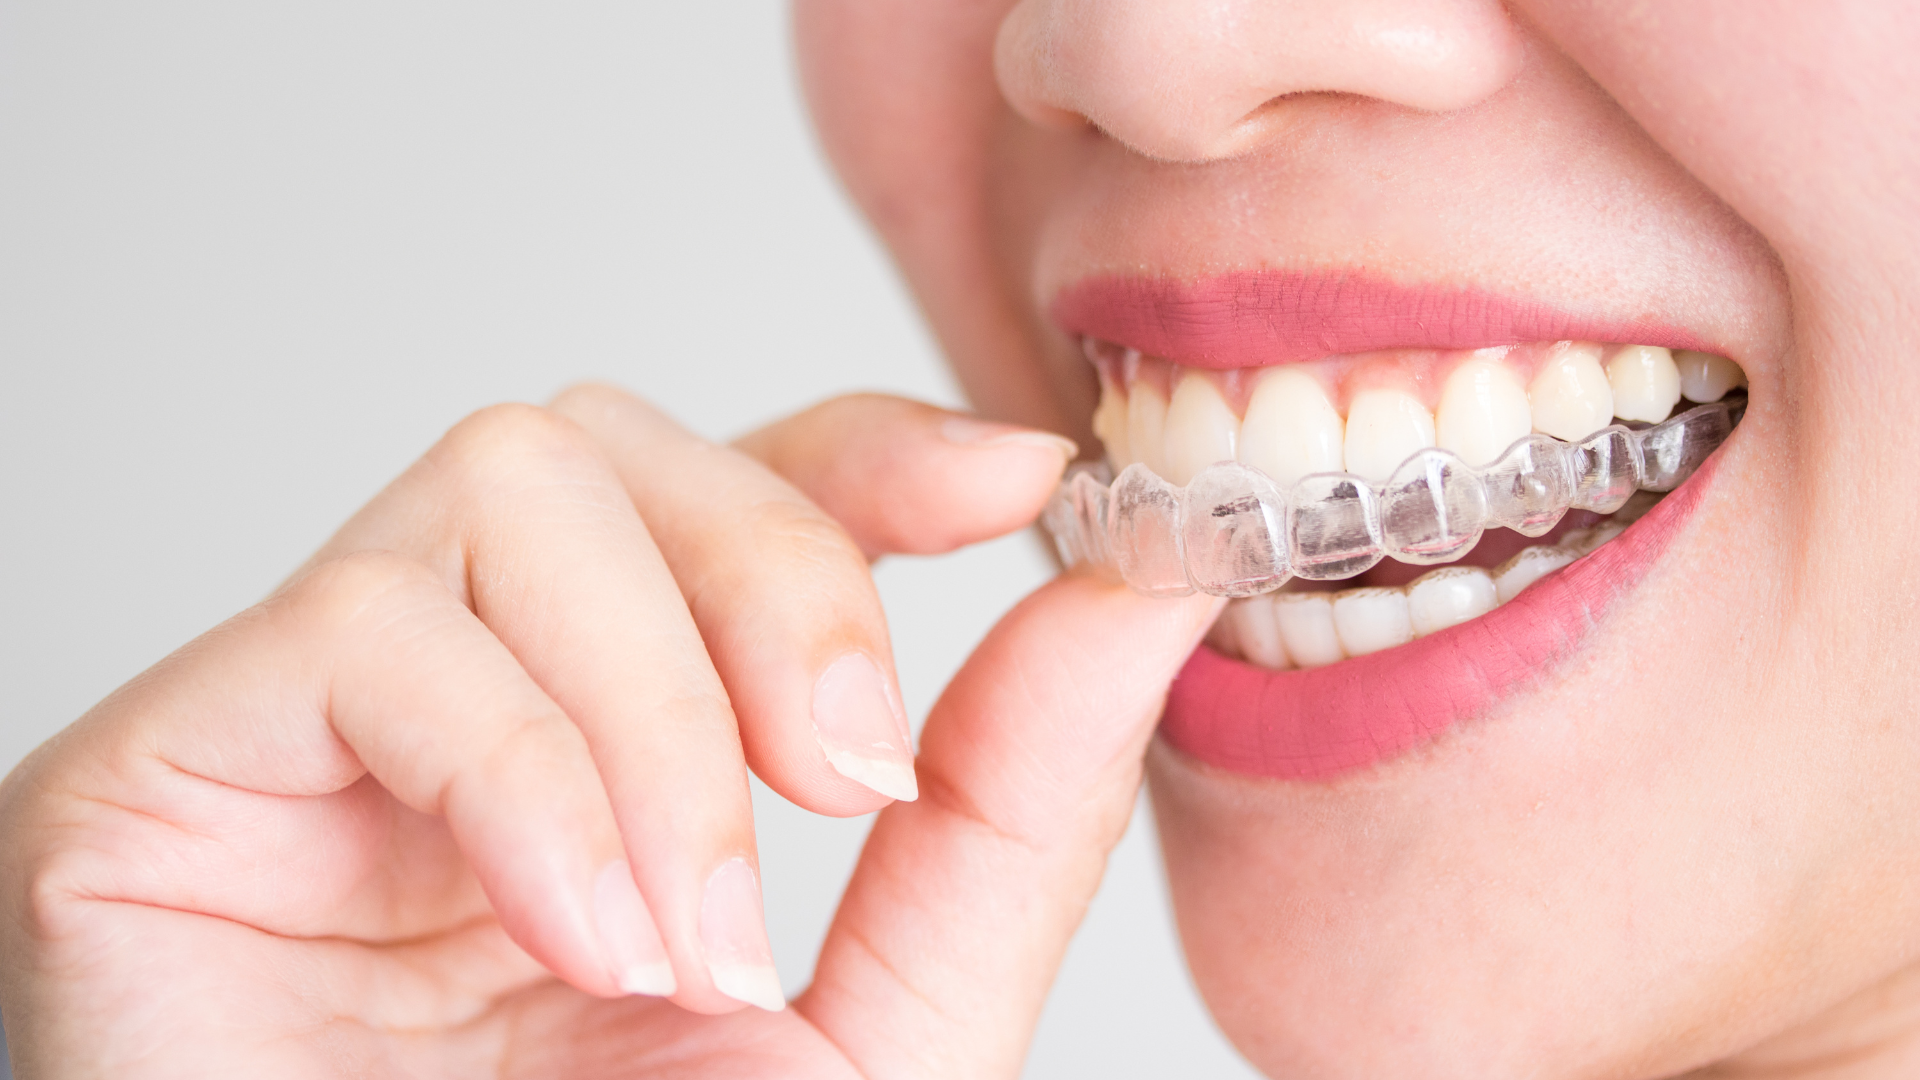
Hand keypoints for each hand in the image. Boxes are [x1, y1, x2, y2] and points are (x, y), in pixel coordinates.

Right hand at [0, 387, 1218, 1078]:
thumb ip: (1004, 816)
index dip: (869, 448)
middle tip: (843, 785)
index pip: (725, 490)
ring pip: (512, 490)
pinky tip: (572, 931)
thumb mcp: (882, 1028)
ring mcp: (310, 727)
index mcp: (612, 747)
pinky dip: (520, 768)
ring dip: (654, 707)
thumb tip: (1137, 598)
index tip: (1019, 476)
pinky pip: (365, 628)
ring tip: (681, 932)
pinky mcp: (165, 766)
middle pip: (622, 447)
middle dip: (780, 578)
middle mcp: (460, 702)